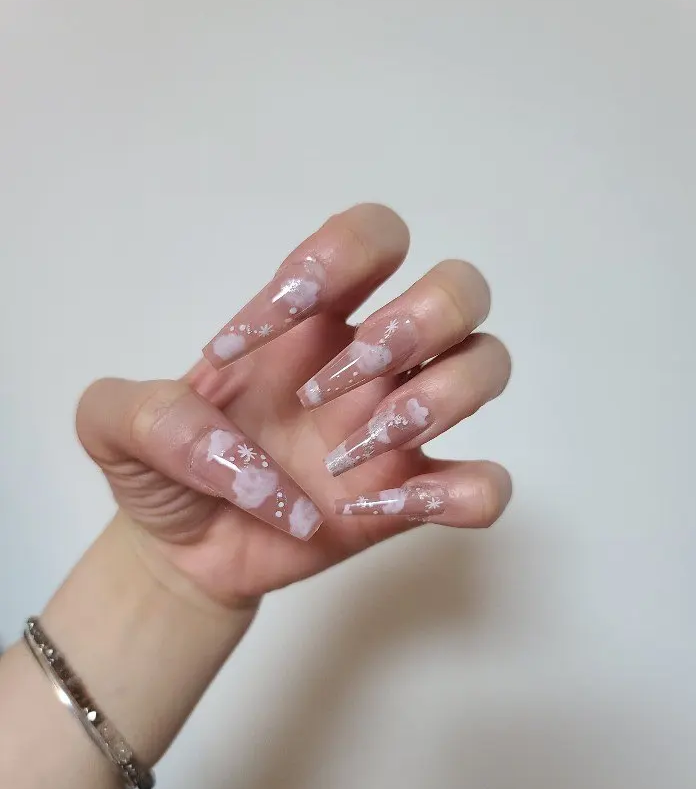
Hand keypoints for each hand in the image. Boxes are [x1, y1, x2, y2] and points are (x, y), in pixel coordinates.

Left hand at [76, 205, 511, 605]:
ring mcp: (401, 428)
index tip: (256, 336)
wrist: (182, 552)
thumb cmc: (164, 471)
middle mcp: (372, 361)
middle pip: (461, 288)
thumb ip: (145, 413)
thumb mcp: (113, 425)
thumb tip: (234, 456)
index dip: (336, 262)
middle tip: (328, 388)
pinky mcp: (414, 497)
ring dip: (434, 400)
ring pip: (489, 366)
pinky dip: (454, 493)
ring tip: (343, 456)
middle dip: (413, 324)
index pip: (374, 235)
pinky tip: (375, 508)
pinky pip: (489, 484)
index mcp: (310, 319)